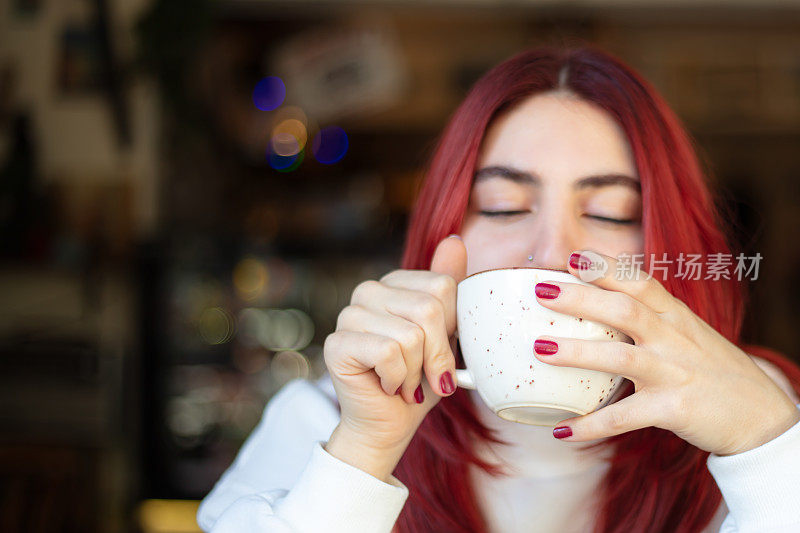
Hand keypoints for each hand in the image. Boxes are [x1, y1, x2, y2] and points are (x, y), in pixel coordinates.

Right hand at [323, 235, 466, 479]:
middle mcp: (369, 291)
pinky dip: (397, 379)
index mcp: (396, 283)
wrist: (389, 424)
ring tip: (404, 382)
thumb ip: (450, 288)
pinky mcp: (337, 343)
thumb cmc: (420, 380)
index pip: (442, 286)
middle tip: (427, 376)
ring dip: (416, 372)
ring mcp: (349, 314)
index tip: (443, 354)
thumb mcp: (447, 334)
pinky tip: (386, 386)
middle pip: (428, 309)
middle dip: (437, 355)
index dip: (452, 329)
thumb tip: (454, 241)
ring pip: (410, 335)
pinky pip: (389, 353)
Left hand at [532, 251, 799, 455]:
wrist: (761, 416)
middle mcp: (673, 339)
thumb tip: (593, 304)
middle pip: (624, 311)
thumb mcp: (685, 333)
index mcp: (674, 316)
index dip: (606, 268)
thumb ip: (648, 318)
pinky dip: (591, 425)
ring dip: (578, 353)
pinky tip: (561, 430)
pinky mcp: (673, 409)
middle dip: (580, 300)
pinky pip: (624, 418)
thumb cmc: (711, 370)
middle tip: (541, 292)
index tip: (572, 257)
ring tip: (540, 349)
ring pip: (621, 358)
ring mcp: (674, 374)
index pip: (639, 283)